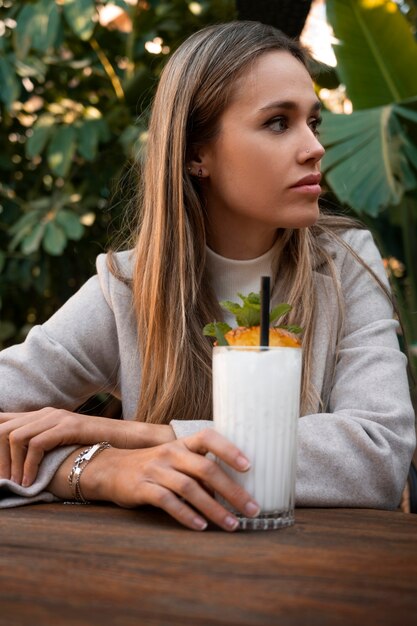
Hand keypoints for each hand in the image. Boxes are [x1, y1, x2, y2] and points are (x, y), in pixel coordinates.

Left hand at [0, 408, 174, 486]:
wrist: (127, 438)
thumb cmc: (96, 446)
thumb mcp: (64, 445)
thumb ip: (43, 447)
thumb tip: (19, 465)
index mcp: (41, 415)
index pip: (3, 420)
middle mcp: (45, 413)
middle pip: (2, 428)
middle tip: (2, 481)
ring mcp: (56, 417)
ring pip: (15, 437)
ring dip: (10, 464)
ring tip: (15, 484)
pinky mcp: (68, 426)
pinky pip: (36, 444)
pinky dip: (28, 465)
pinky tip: (30, 481)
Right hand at [76, 428, 259, 531]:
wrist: (110, 469)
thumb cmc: (153, 467)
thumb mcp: (175, 460)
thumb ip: (198, 471)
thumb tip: (232, 493)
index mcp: (182, 443)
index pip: (209, 437)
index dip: (229, 449)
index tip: (249, 466)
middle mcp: (170, 452)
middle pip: (205, 468)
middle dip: (232, 490)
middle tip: (252, 508)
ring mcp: (156, 469)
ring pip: (190, 488)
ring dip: (214, 508)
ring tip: (232, 523)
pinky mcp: (142, 487)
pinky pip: (168, 501)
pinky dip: (186, 514)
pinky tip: (201, 526)